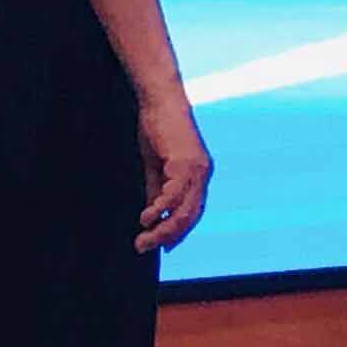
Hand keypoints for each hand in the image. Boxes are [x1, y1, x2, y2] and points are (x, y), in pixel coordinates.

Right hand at [135, 90, 213, 253]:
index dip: (178, 232)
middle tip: (145, 247)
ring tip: (143, 239)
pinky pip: (174, 194)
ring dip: (163, 229)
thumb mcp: (156, 166)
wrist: (161, 99)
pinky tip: (146, 217)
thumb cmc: (157, 127)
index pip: (192, 212)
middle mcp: (203, 174)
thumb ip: (157, 189)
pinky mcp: (186, 162)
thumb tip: (154, 215)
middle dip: (169, 236)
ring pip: (184, 210)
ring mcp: (197, 169)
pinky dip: (160, 208)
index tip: (162, 246)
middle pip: (190, 216)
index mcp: (198, 175)